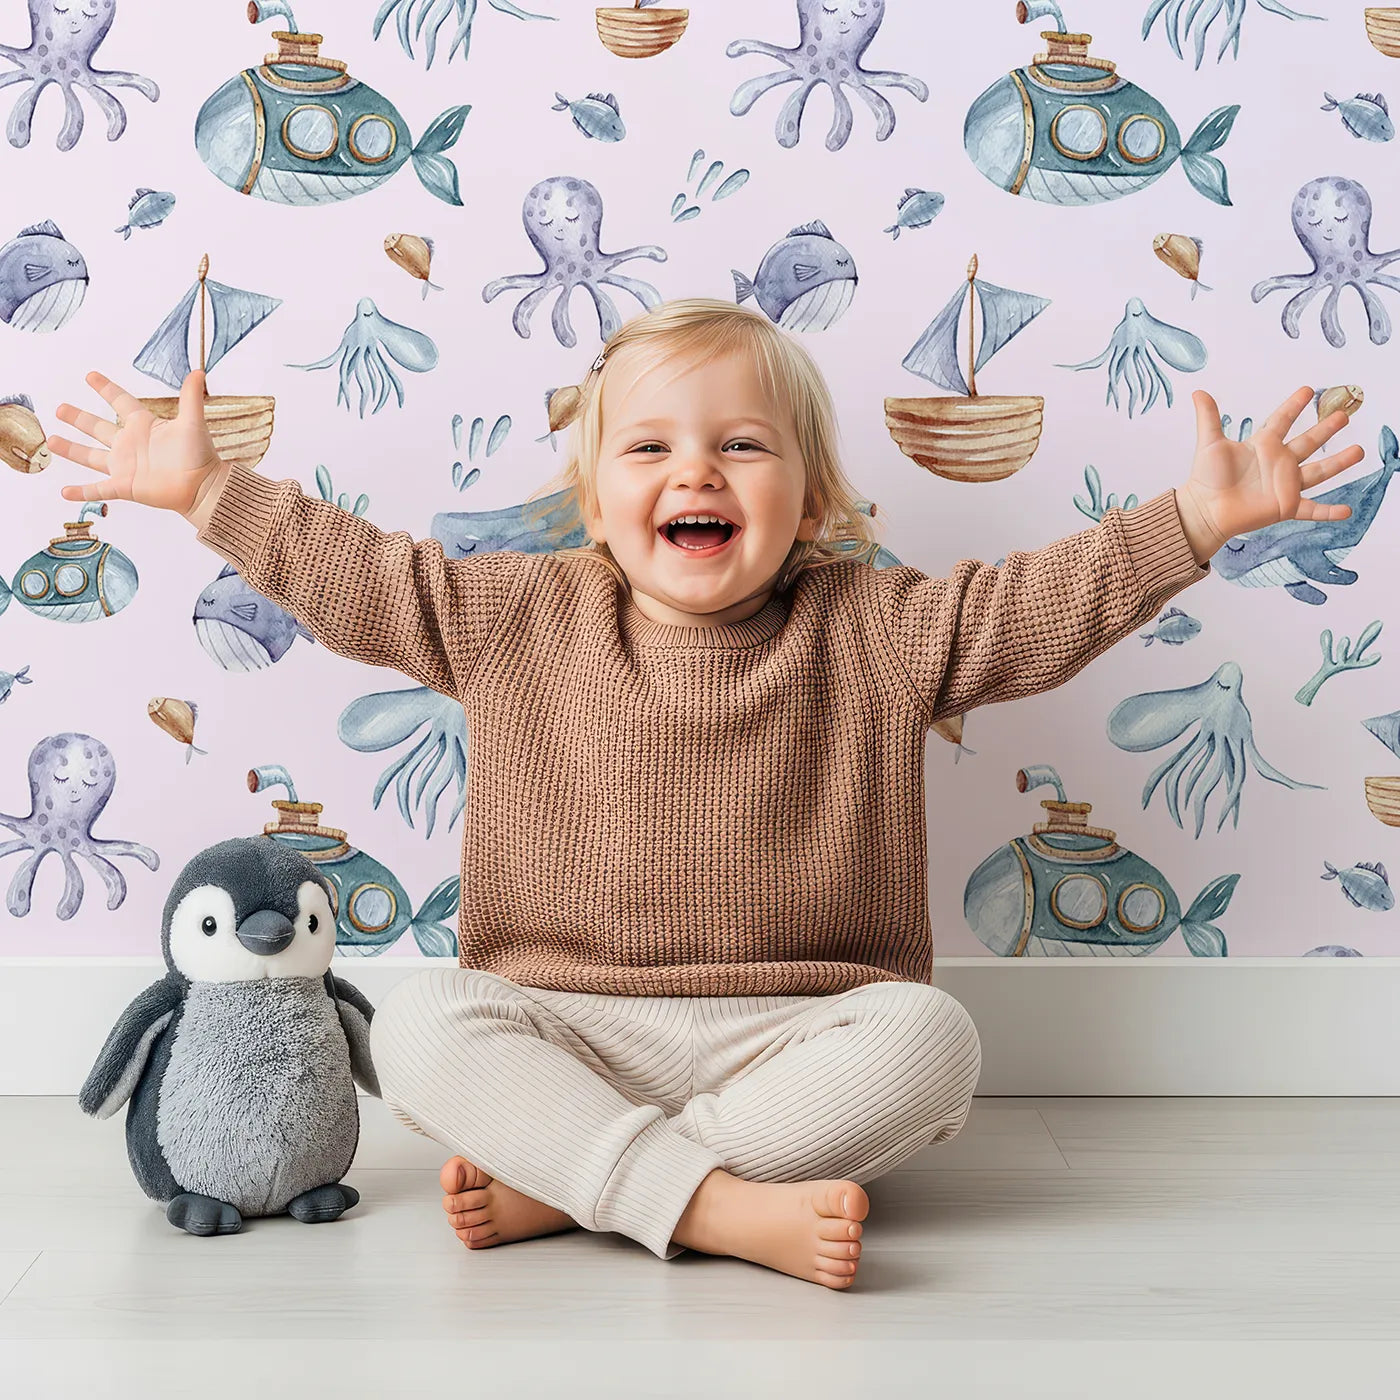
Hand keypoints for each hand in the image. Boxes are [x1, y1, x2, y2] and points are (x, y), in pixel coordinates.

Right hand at [46, 370, 227, 523]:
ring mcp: (125, 466)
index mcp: (143, 425)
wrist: (203, 487)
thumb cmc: (200, 455)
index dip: (106, 388)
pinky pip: (98, 489)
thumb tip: (199, 371)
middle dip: (78, 418)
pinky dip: (82, 491)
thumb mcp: (192, 423)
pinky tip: (64, 492)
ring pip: (91, 456)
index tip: (90, 376)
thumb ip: (190, 398)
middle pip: (98, 427)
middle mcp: (130, 444)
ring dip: (71, 449)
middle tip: (60, 408)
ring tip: (51, 441)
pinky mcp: (125, 486)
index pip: (120, 401)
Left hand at [1174, 386, 1363, 564]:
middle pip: (1308, 442)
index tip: (1307, 390)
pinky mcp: (1285, 506)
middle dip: (1326, 429)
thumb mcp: (1209, 443)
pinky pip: (1312, 509)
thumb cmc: (1205, 478)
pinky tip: (1347, 511)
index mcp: (1263, 445)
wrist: (1204, 510)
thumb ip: (1208, 418)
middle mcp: (1278, 462)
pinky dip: (1328, 511)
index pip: (1282, 420)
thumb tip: (1198, 392)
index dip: (1294, 405)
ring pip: (1318, 472)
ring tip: (1359, 451)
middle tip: (1344, 414)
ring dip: (1338, 462)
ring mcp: (1284, 485)